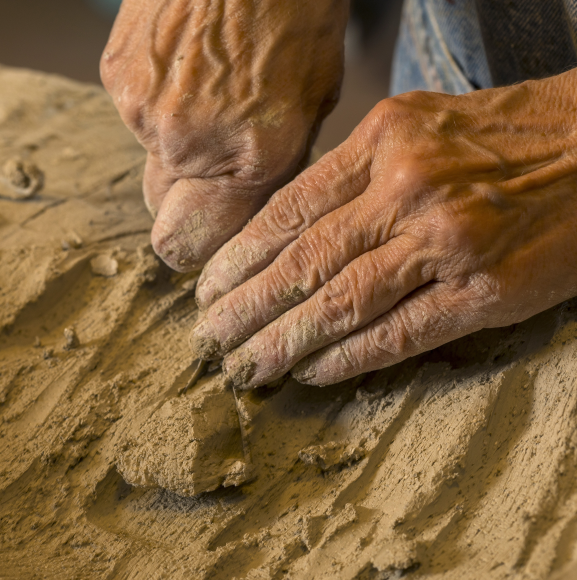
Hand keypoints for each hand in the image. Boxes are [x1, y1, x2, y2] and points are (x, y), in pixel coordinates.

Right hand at [100, 0, 348, 270]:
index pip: (200, 245)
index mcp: (254, 155)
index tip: (213, 240)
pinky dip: (156, 106)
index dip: (207, 248)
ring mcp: (144, 111)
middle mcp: (190, 143)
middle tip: (210, 180)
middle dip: (187, 213)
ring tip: (207, 98)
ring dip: (175, 151)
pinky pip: (134, 120)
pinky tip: (185, 68)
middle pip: (166, 224)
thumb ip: (276, 166)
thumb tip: (248, 209)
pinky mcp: (116, 79)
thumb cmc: (293, 7)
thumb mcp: (315, 96)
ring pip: (151, 168)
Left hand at [189, 70, 576, 386]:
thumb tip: (287, 226)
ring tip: (246, 365)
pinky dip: (350, 358)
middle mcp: (407, 189)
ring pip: (342, 301)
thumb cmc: (504, 136)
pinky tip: (312, 372)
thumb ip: (353, 171)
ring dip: (285, 341)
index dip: (241, 257)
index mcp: (383, 141)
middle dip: (248, 307)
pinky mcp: (485, 291)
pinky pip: (400, 332)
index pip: (289, 210)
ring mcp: (447, 242)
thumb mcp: (417, 125)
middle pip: (304, 260)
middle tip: (210, 340)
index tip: (208, 289)